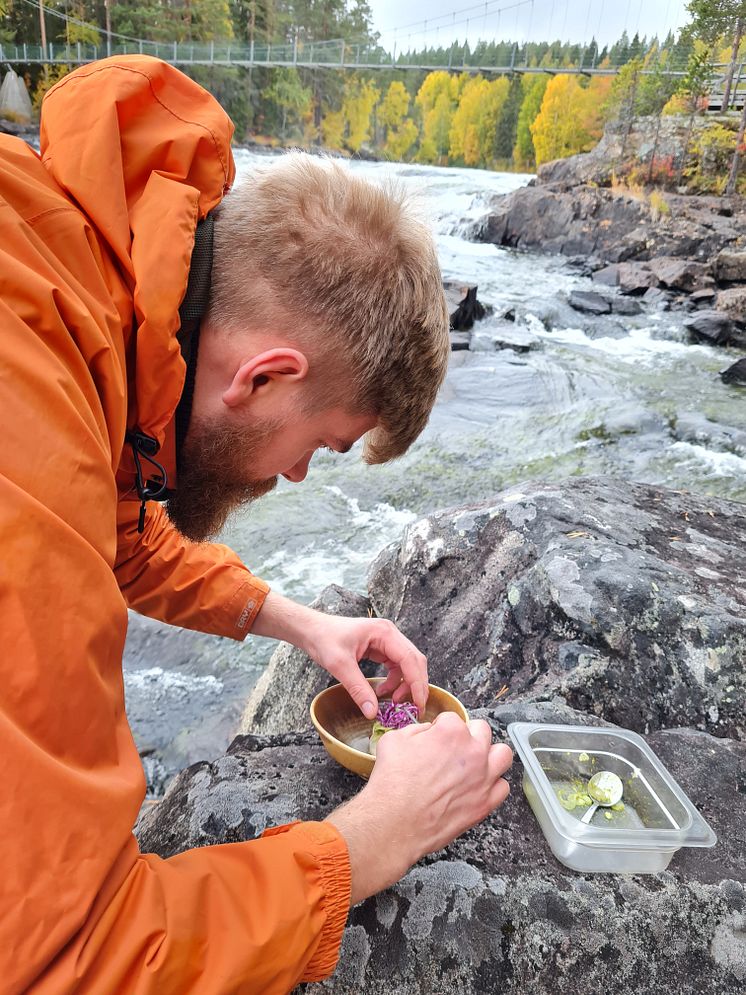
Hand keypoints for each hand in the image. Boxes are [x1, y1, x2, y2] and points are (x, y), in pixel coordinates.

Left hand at [252, 591, 427, 718]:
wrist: (311, 629)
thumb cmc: (324, 639)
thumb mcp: (340, 665)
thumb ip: (358, 689)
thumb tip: (372, 712)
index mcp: (384, 633)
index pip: (410, 660)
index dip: (417, 683)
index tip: (418, 704)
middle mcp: (390, 634)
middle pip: (414, 661)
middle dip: (415, 685)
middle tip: (413, 708)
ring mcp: (386, 641)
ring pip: (407, 665)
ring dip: (404, 684)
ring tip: (392, 701)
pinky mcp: (380, 648)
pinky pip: (395, 666)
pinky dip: (394, 680)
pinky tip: (382, 691)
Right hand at [326, 714, 512, 903]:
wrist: (394, 822)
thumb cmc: (391, 782)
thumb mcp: (394, 740)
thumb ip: (416, 730)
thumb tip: (428, 733)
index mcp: (451, 732)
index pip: (452, 719)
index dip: (440, 728)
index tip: (433, 739)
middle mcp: (473, 751)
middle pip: (482, 730)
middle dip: (468, 736)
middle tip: (453, 749)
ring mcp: (483, 778)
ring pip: (503, 754)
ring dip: (490, 755)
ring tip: (475, 763)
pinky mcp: (486, 803)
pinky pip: (502, 787)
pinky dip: (492, 785)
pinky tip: (477, 787)